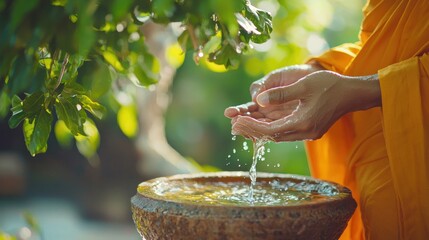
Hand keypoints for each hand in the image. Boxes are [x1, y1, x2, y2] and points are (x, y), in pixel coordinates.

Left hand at [228, 70, 380, 141]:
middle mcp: (303, 133)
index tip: (235, 122)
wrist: (352, 94)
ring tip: (242, 124)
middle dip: (251, 130)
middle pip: (271, 136)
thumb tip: (258, 100)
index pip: (269, 131)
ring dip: (260, 130)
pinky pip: (285, 131)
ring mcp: (307, 133)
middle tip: (233, 125)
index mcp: (302, 124)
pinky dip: (271, 127)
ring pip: (277, 135)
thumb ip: (281, 94)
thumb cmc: (330, 86)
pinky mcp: (309, 130)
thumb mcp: (304, 85)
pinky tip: (261, 122)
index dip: (251, 127)